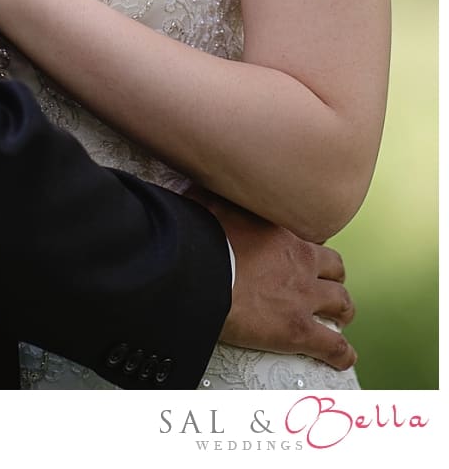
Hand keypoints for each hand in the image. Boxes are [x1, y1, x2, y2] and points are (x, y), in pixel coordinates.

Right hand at [203, 192, 357, 369]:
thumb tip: (199, 178)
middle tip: (324, 287)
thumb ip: (211, 195)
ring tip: (337, 320)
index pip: (306, 238)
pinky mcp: (297, 331)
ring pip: (342, 305)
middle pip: (335, 270)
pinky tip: (343, 359)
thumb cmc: (195, 239)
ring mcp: (302, 299)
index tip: (296, 257)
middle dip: (333, 279)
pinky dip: (341, 354)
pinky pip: (333, 346)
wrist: (195, 274)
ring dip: (342, 312)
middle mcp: (300, 264)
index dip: (304, 249)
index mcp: (279, 234)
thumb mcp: (204, 205)